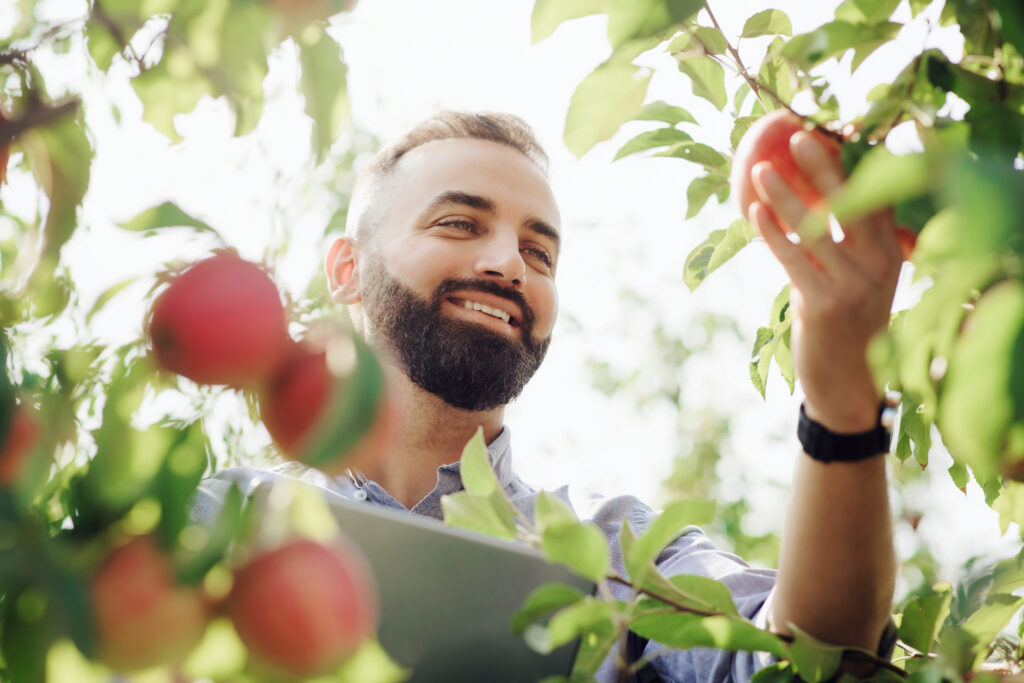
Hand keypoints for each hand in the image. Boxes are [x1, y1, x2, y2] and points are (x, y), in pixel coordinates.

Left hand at [748, 131, 901, 432]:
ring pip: (815, 227)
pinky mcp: (825, 302)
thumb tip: (819, 195)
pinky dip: (773, 232)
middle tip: (797, 135)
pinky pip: (794, 258)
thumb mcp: (863, 279)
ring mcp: (854, 283)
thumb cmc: (847, 322)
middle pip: (852, 202)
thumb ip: (853, 241)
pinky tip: (754, 212)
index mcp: (893, 251)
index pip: (877, 196)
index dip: (851, 162)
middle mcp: (881, 263)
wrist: (847, 382)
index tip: (826, 132)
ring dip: (784, 195)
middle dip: (824, 165)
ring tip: (758, 170)